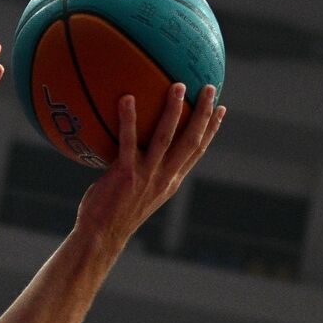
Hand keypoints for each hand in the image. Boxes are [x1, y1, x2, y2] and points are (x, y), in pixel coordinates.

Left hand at [76, 83, 226, 248]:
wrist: (101, 236)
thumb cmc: (112, 214)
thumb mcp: (135, 192)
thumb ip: (141, 172)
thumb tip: (133, 148)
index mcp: (170, 181)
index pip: (197, 151)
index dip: (211, 130)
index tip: (221, 109)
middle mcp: (164, 177)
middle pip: (192, 140)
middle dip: (204, 113)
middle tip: (210, 88)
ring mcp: (146, 175)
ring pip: (167, 137)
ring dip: (174, 110)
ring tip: (178, 86)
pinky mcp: (125, 174)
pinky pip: (128, 141)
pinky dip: (129, 119)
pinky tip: (126, 98)